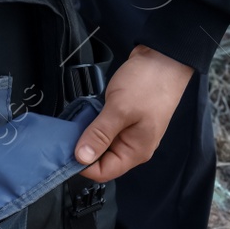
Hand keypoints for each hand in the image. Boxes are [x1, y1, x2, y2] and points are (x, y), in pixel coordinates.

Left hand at [74, 45, 193, 180]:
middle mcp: (134, 145)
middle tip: (68, 135)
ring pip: (101, 144)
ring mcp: (129, 132)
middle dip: (83, 150)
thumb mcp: (120, 110)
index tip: (67, 152)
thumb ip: (99, 135)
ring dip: (87, 136)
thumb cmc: (150, 82)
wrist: (163, 56)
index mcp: (136, 151)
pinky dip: (93, 124)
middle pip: (101, 160)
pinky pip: (105, 130)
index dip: (83, 166)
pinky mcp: (124, 118)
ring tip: (77, 123)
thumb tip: (81, 158)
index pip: (104, 172)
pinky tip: (87, 115)